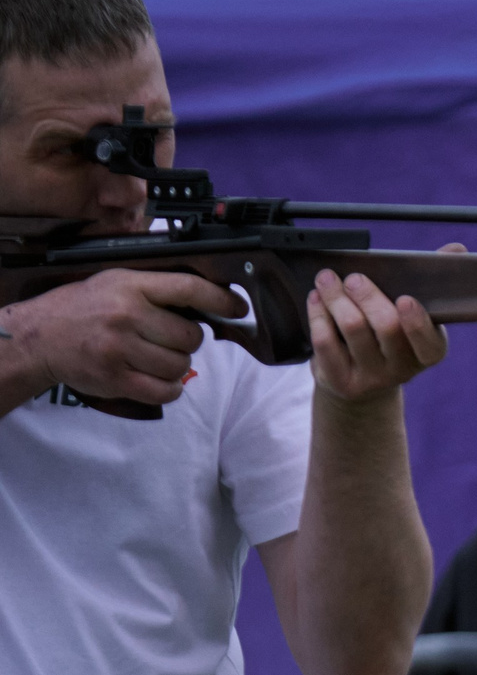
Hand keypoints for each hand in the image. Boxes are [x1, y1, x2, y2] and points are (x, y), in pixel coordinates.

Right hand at [0, 269, 241, 404]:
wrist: (39, 337)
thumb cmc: (84, 308)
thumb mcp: (117, 282)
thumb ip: (158, 290)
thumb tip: (210, 302)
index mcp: (131, 287)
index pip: (189, 289)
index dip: (222, 299)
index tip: (239, 308)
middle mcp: (127, 316)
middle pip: (191, 336)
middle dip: (188, 341)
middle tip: (168, 339)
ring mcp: (120, 349)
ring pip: (181, 365)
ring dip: (177, 365)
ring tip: (155, 357)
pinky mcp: (116, 379)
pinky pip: (165, 391)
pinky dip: (169, 389)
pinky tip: (157, 379)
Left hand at [308, 267, 448, 402]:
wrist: (362, 381)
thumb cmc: (391, 334)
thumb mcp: (414, 314)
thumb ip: (432, 281)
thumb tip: (456, 249)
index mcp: (430, 350)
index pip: (429, 343)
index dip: (417, 322)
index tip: (405, 299)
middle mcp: (403, 368)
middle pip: (386, 327)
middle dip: (367, 295)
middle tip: (353, 278)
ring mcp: (372, 377)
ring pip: (353, 329)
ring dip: (336, 298)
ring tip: (327, 279)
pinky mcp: (342, 381)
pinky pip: (326, 343)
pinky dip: (318, 315)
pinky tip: (316, 300)